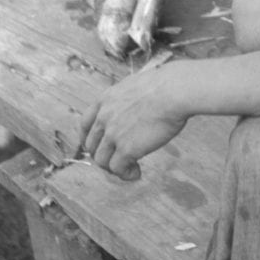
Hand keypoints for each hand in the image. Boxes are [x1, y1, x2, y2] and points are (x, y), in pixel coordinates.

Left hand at [76, 66, 186, 180]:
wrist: (174, 91)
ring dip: (113, 167)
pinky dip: (126, 174)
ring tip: (129, 167)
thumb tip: (134, 101)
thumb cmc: (165, 85)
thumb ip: (127, 97)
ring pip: (101, 160)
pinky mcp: (126, 149)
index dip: (88, 138)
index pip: (84, 124)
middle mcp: (104, 117)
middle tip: (117, 158)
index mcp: (106, 99)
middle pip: (91, 145)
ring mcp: (113, 134)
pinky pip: (118, 169)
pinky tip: (136, 172)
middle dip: (102, 154)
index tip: (97, 145)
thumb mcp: (136, 84)